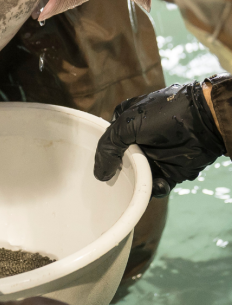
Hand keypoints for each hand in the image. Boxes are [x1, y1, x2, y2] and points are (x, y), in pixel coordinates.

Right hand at [94, 82, 225, 196]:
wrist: (204, 122)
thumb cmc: (164, 116)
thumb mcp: (126, 125)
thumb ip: (107, 147)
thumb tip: (99, 174)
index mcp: (125, 123)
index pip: (108, 142)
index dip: (103, 155)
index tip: (100, 167)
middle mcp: (138, 140)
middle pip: (121, 163)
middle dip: (119, 174)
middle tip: (115, 182)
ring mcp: (154, 156)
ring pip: (138, 177)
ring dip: (137, 184)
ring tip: (139, 185)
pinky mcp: (170, 170)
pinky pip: (157, 185)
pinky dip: (155, 189)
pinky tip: (157, 185)